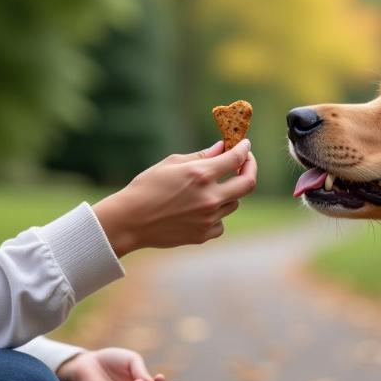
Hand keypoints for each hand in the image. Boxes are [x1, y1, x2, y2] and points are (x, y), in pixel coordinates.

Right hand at [93, 139, 256, 257]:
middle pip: (248, 183)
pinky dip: (217, 214)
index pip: (236, 159)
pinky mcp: (203, 235)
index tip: (245, 145)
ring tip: (214, 186)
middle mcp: (209, 198)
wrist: (129, 221)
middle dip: (250, 168)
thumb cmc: (146, 187)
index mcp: (201, 175)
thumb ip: (202, 156)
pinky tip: (201, 209)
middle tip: (245, 162)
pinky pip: (221, 222)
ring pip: (234, 203)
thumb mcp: (172, 163)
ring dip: (230, 192)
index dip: (244, 149)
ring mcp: (208, 219)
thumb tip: (223, 147)